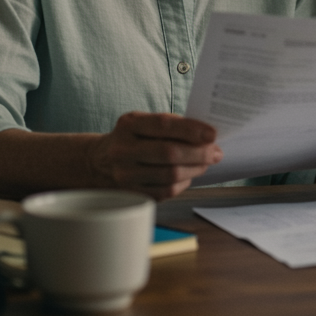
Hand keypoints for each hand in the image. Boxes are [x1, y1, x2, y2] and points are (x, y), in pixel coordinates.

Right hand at [87, 111, 220, 199]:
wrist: (99, 162)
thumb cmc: (132, 138)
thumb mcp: (144, 122)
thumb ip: (171, 125)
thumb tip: (206, 136)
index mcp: (129, 125)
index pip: (164, 125)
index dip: (191, 130)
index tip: (212, 134)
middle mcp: (123, 150)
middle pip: (169, 153)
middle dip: (199, 153)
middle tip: (216, 152)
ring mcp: (125, 175)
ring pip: (170, 176)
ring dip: (195, 169)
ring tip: (205, 162)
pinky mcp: (132, 193)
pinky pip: (165, 191)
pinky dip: (183, 182)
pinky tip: (188, 174)